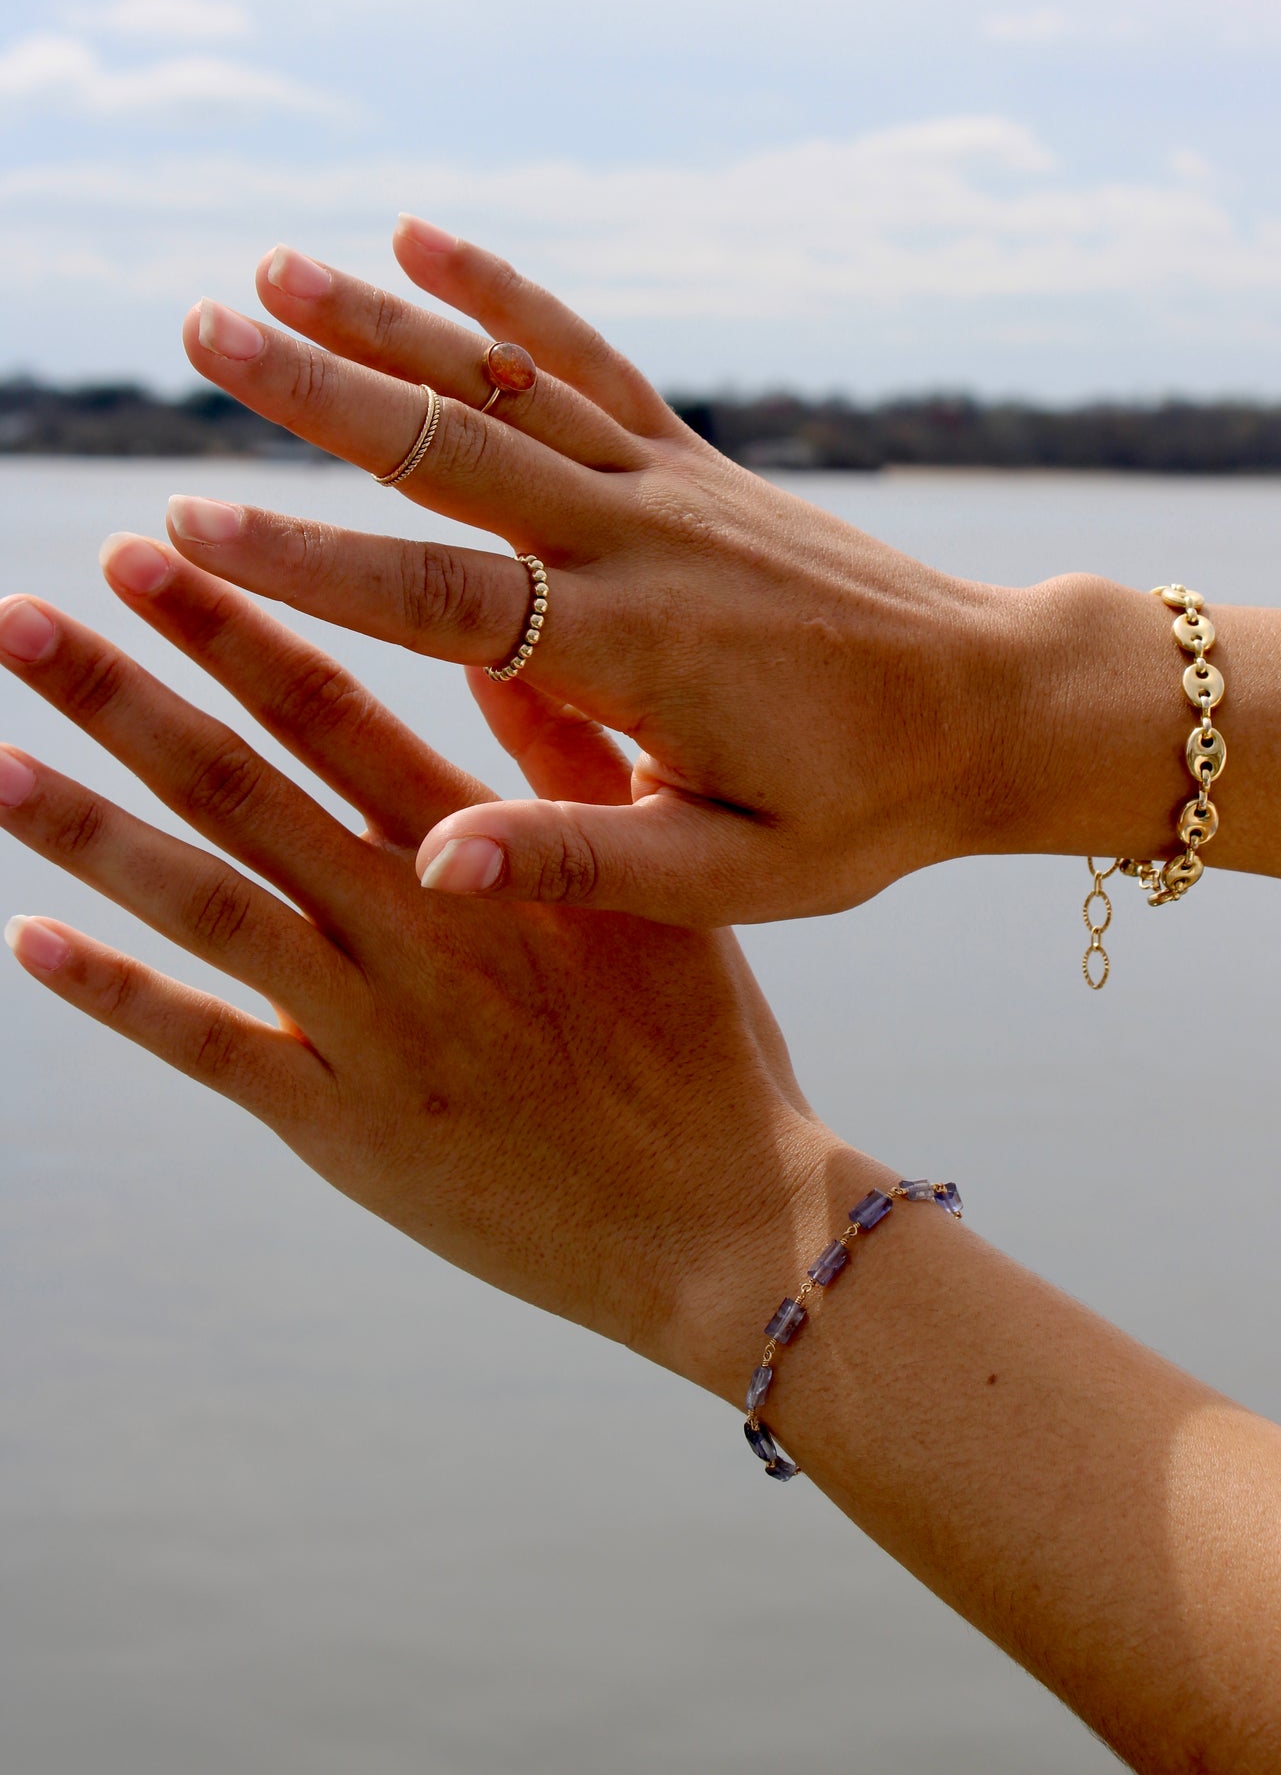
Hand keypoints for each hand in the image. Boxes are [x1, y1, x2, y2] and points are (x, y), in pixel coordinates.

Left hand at [0, 546, 862, 1397]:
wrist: (716, 1219)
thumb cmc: (704, 1047)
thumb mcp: (660, 884)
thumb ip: (567, 765)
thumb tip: (493, 644)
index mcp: (486, 851)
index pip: (333, 710)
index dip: (231, 629)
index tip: (148, 555)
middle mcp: (410, 922)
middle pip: (241, 784)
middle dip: (125, 694)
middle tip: (21, 618)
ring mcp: (366, 1027)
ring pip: (203, 901)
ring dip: (89, 825)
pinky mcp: (340, 1127)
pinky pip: (207, 1048)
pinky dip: (114, 994)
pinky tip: (29, 940)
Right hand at [165, 223, 1053, 925]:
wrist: (998, 708)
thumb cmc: (867, 809)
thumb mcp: (735, 877)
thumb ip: (581, 860)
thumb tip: (429, 866)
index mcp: (639, 656)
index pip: (443, 603)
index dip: (310, 563)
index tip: (191, 525)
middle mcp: (646, 544)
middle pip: (457, 452)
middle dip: (319, 393)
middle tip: (199, 332)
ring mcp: (675, 487)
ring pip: (510, 385)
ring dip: (385, 325)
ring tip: (268, 271)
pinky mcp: (699, 463)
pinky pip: (592, 362)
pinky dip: (505, 300)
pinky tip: (420, 243)